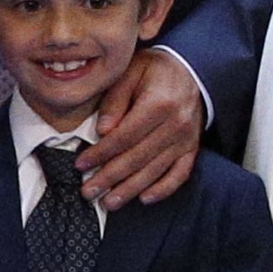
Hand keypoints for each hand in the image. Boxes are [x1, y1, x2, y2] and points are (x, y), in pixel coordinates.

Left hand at [75, 48, 205, 208]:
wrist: (191, 69)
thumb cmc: (154, 70)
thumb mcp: (130, 72)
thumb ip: (115, 100)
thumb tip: (102, 130)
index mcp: (158, 104)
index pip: (123, 137)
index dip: (100, 154)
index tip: (80, 165)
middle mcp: (175, 124)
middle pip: (137, 158)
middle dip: (109, 178)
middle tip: (87, 191)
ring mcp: (186, 139)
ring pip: (155, 170)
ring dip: (130, 189)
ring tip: (108, 202)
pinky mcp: (192, 147)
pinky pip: (180, 174)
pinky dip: (163, 189)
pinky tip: (144, 199)